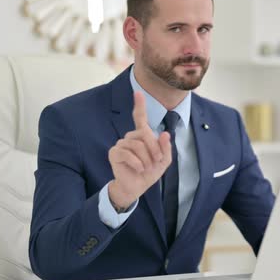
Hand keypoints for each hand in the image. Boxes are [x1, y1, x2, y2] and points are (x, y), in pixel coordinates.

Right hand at [107, 91, 171, 209]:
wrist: (137, 187)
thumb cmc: (149, 172)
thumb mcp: (164, 160)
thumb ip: (165, 147)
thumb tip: (165, 133)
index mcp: (142, 136)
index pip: (140, 117)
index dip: (139, 105)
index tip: (138, 93)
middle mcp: (130, 137)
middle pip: (145, 134)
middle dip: (154, 149)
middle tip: (156, 161)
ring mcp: (121, 144)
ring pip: (138, 145)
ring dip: (146, 159)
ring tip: (146, 168)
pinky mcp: (114, 153)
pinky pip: (128, 153)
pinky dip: (137, 163)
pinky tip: (138, 169)